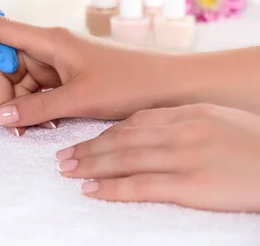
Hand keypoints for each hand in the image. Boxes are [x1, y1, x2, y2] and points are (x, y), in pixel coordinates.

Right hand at [0, 17, 177, 134]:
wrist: (170, 86)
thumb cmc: (130, 82)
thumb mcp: (79, 99)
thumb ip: (36, 108)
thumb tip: (0, 117)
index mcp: (49, 41)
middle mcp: (49, 48)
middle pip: (5, 65)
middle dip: (3, 95)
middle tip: (14, 125)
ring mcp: (57, 63)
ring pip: (20, 82)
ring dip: (22, 107)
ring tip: (40, 129)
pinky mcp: (66, 77)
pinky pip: (38, 91)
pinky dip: (36, 108)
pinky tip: (48, 124)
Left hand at [56, 103, 259, 211]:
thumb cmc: (258, 145)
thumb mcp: (220, 120)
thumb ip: (186, 123)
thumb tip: (156, 129)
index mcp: (187, 114)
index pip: (134, 122)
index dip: (105, 133)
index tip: (86, 140)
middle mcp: (179, 131)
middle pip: (121, 139)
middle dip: (88, 148)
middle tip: (63, 156)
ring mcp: (183, 157)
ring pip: (123, 159)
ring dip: (90, 165)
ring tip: (67, 171)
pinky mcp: (190, 185)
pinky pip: (141, 185)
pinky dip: (111, 188)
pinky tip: (91, 190)